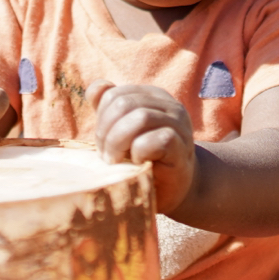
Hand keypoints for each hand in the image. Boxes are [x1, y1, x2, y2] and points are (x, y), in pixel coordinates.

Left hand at [88, 82, 195, 210]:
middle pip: (123, 103)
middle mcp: (169, 105)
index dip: (101, 119)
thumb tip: (95, 90)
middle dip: (106, 133)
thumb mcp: (120, 133)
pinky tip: (138, 164)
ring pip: (141, 117)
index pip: (113, 94)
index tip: (103, 143)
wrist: (173, 189)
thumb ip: (108, 110)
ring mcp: (179, 125)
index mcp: (152, 96)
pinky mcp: (183, 147)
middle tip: (107, 156)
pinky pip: (158, 139)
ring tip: (118, 161)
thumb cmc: (143, 160)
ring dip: (119, 143)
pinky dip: (140, 152)